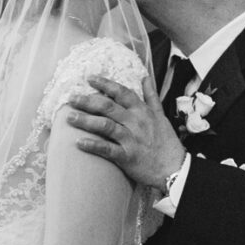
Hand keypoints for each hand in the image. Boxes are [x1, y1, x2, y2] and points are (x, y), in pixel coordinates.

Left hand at [64, 74, 188, 190]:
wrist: (175, 167)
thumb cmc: (166, 141)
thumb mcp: (161, 115)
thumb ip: (151, 96)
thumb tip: (145, 77)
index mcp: (142, 111)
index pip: (122, 92)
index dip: (105, 84)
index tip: (90, 79)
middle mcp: (136, 122)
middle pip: (108, 107)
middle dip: (88, 101)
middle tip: (71, 98)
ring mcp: (131, 139)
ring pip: (105, 125)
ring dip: (86, 120)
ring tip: (70, 117)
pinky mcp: (128, 156)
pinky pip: (107, 149)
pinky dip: (93, 145)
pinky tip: (79, 142)